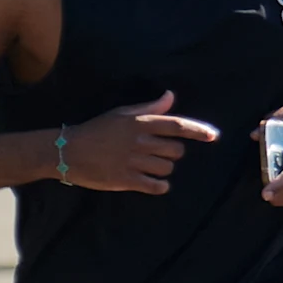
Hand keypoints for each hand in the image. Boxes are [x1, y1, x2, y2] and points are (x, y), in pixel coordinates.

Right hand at [62, 89, 219, 193]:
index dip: (197, 130)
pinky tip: (155, 183)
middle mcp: (140, 141)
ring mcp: (133, 161)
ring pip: (167, 168)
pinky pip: (156, 186)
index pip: (176, 125)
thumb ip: (149, 108)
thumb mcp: (122, 114)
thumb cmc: (97, 130)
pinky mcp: (126, 179)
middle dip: (173, 153)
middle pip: (176, 150)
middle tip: (157, 152)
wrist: (69, 150)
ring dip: (163, 169)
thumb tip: (171, 96)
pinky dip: (160, 186)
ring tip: (147, 165)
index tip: (213, 136)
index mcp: (140, 123)